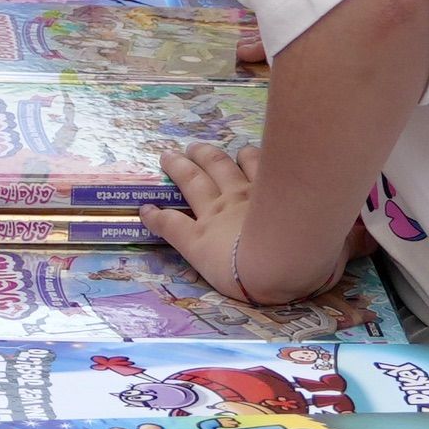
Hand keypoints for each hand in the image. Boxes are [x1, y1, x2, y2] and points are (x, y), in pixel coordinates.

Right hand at [149, 141, 262, 299]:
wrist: (282, 258)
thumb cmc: (252, 280)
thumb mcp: (218, 279)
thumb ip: (207, 260)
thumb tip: (197, 253)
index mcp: (202, 238)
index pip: (172, 225)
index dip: (156, 216)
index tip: (146, 208)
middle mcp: (218, 210)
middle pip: (192, 182)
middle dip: (178, 168)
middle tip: (168, 155)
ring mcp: (243, 194)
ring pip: (220, 166)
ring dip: (207, 155)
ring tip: (198, 148)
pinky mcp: (269, 185)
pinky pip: (255, 163)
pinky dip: (248, 156)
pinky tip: (245, 151)